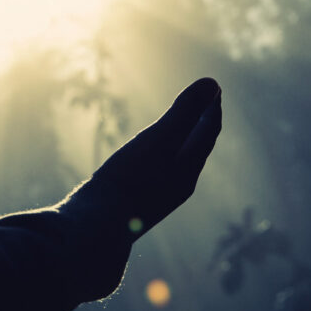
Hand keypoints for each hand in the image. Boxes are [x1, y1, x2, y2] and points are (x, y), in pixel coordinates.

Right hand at [66, 77, 221, 238]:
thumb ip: (185, 112)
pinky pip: (156, 176)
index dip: (211, 108)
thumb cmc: (128, 180)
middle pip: (195, 149)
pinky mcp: (137, 204)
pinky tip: (144, 159)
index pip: (207, 132)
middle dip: (200, 124)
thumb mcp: (159, 139)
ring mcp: (157, 197)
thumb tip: (213, 82)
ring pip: (177, 164)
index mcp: (188, 170)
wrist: (96, 228)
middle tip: (203, 103)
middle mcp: (178, 186)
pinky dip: (160, 158)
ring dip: (181, 142)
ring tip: (177, 128)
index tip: (214, 89)